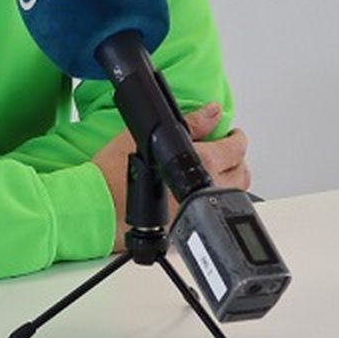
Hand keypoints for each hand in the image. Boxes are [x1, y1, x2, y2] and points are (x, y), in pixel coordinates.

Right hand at [90, 103, 251, 250]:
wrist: (97, 204)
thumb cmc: (115, 171)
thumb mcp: (150, 135)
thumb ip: (190, 123)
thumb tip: (211, 112)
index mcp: (202, 164)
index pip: (235, 148)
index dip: (236, 138)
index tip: (231, 134)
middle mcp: (204, 190)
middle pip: (241, 175)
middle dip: (237, 159)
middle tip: (226, 149)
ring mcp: (196, 210)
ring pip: (230, 196)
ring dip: (229, 180)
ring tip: (215, 168)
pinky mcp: (184, 226)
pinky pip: (208, 211)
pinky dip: (210, 199)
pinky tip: (196, 190)